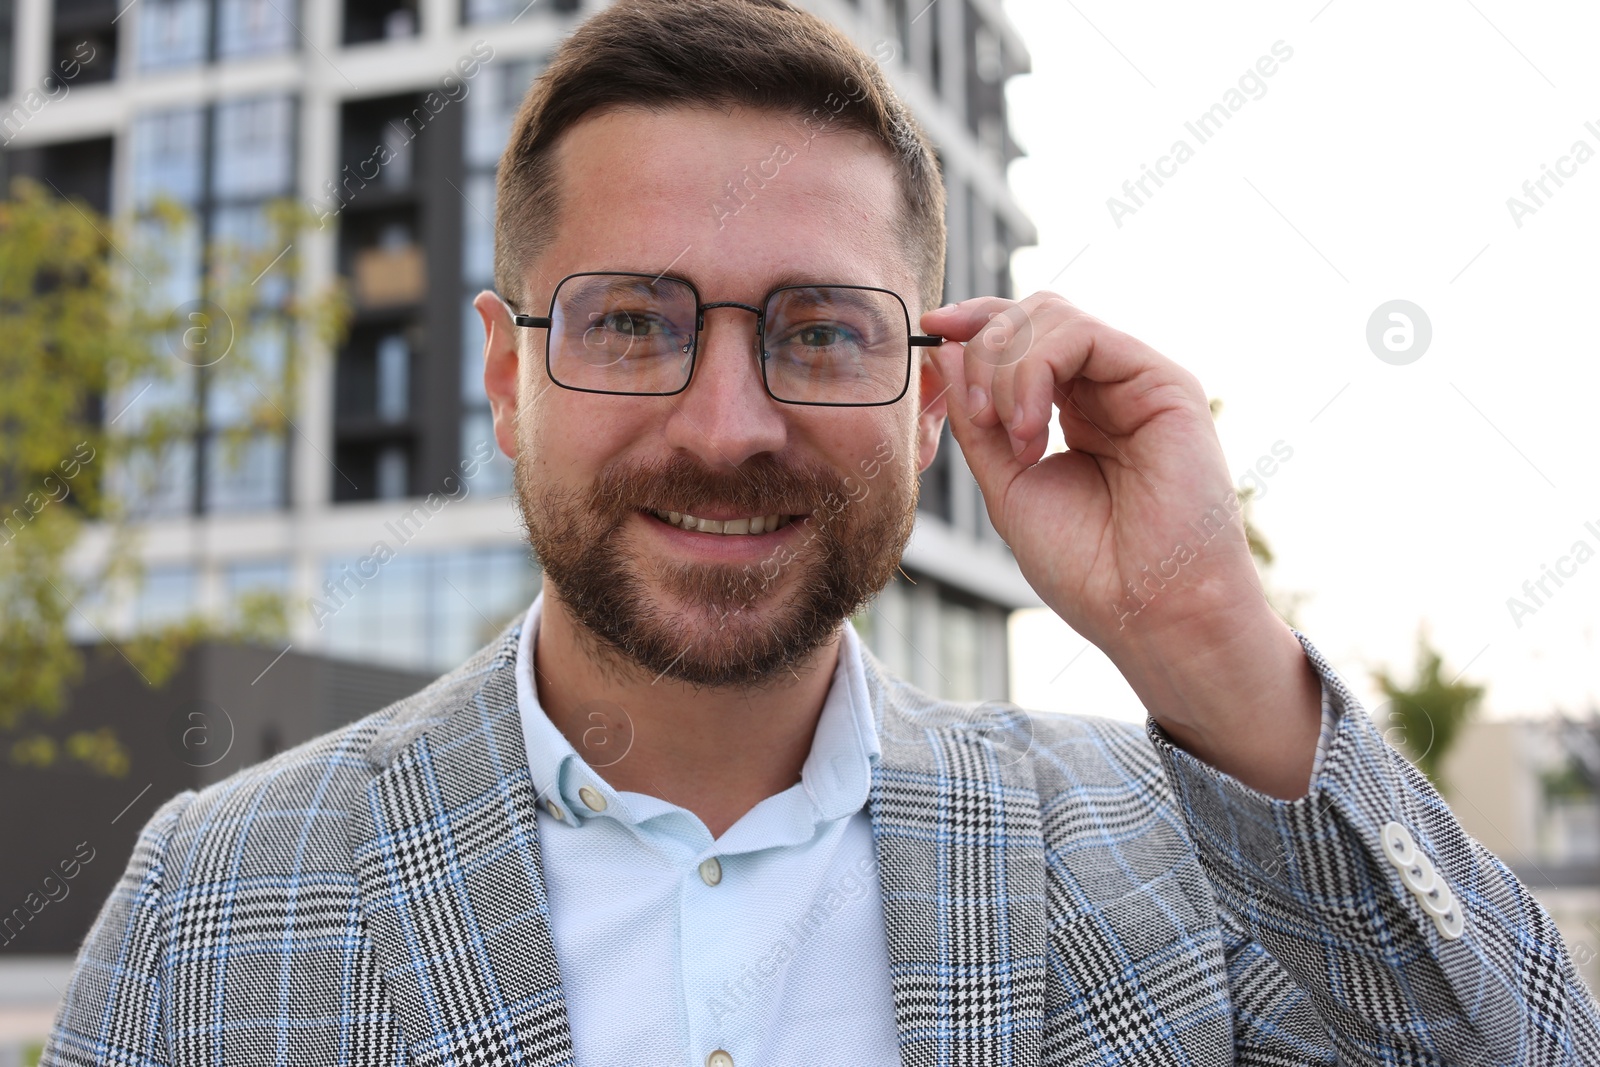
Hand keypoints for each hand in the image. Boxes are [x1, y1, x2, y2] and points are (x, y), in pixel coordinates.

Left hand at [922, 293, 1321, 798]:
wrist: (1148, 611)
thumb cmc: (1088, 567)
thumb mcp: (1008, 485)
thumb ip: (977, 420)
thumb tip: (947, 347)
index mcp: (1073, 410)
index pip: (1021, 336)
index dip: (973, 323)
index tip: (931, 332)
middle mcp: (1107, 387)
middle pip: (1030, 314)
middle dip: (982, 348)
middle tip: (975, 415)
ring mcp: (1135, 381)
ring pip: (1052, 315)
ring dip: (1006, 367)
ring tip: (1011, 437)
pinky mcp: (1164, 381)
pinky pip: (1082, 333)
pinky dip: (1036, 370)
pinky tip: (1031, 430)